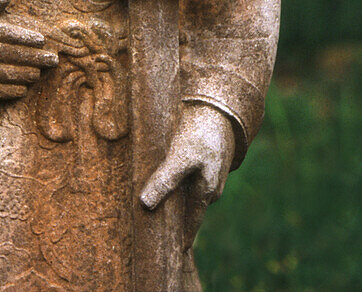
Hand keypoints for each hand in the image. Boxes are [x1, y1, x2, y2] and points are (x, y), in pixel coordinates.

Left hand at [139, 103, 235, 249]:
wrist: (216, 107)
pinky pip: (186, 175)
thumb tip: (145, 204)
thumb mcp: (180, 158)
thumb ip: (165, 180)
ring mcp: (206, 172)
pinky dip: (174, 178)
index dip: (182, 238)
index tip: (172, 252)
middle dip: (174, 217)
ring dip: (172, 195)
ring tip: (152, 203)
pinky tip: (161, 175)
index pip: (191, 224)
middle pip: (188, 208)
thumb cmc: (200, 134)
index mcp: (206, 192)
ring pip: (187, 190)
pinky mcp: (200, 157)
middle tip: (156, 228)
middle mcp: (208, 186)